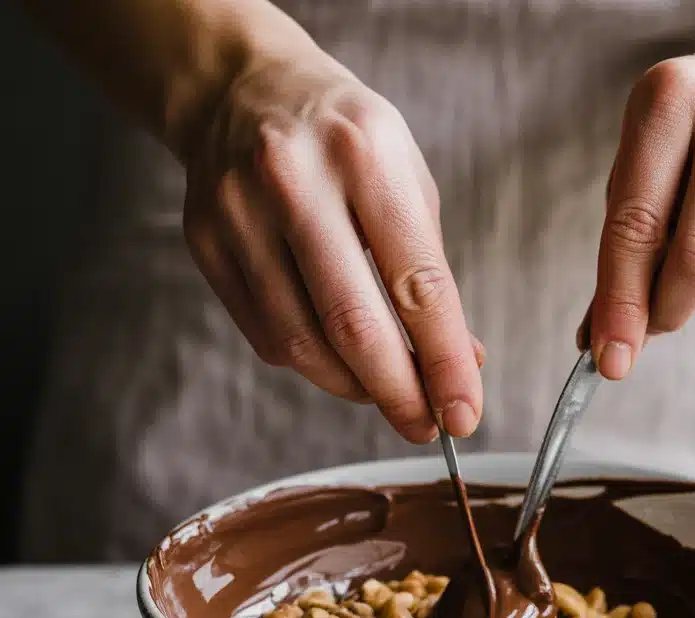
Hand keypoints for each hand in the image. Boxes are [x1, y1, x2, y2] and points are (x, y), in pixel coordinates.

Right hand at [182, 46, 482, 441]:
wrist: (240, 90)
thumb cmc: (342, 142)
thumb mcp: (406, 183)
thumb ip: (431, 275)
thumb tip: (460, 363)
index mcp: (365, 155)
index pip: (417, 283)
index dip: (444, 362)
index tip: (463, 413)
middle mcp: (294, 181)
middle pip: (352, 324)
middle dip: (397, 392)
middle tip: (423, 424)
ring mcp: (239, 213)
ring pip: (303, 343)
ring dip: (353, 387)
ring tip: (383, 391)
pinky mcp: (206, 244)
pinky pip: (267, 337)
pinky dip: (311, 363)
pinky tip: (335, 357)